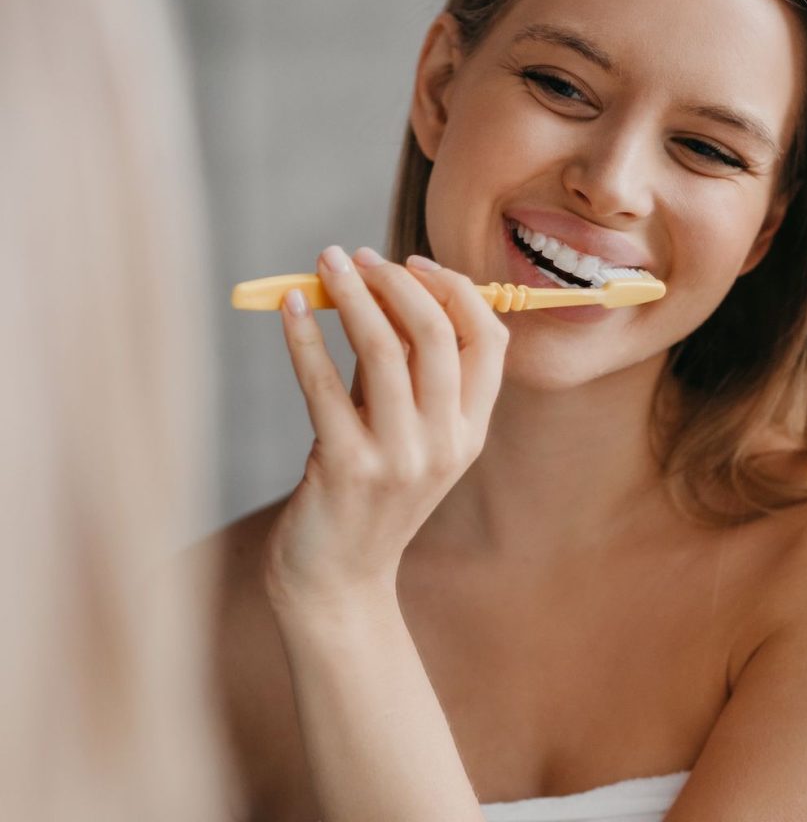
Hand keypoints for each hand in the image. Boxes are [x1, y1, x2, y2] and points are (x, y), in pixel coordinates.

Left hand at [263, 245, 508, 614]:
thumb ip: (406, 371)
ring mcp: (399, 458)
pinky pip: (322, 383)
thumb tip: (382, 287)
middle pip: (436, 334)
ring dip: (350, 294)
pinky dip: (303, 336)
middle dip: (397, 281)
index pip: (488, 339)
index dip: (454, 289)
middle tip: (359, 257)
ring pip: (382, 348)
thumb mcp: (409, 435)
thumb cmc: (371, 493)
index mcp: (472, 431)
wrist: (339, 581)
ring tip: (326, 262)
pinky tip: (287, 308)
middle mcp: (446, 443)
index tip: (413, 263)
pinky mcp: (345, 467)